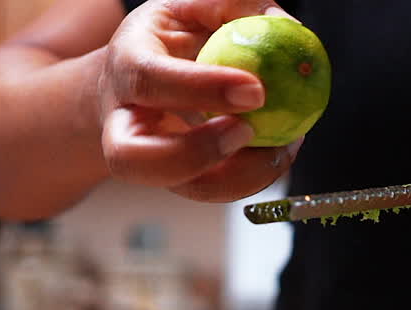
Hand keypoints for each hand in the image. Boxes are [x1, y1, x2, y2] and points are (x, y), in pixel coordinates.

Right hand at [98, 0, 301, 201]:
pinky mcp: (179, 180)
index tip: (256, 90)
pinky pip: (214, 191)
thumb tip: (285, 24)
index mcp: (126, 66)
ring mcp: (149, 159)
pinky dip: (253, 179)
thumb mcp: (193, 8)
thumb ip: (235, 7)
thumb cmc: (172, 39)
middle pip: (132, 158)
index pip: (149, 81)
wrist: (140, 79)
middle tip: (248, 132)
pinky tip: (281, 151)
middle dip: (194, 155)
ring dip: (238, 177)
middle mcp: (125, 122)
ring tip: (281, 146)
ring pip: (180, 188)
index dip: (200, 89)